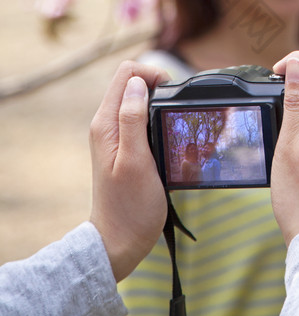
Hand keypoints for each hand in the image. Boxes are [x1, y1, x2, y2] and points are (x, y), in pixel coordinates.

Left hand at [89, 60, 169, 281]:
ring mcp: (115, 135)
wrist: (119, 242)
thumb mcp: (136, 161)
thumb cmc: (130, 207)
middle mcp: (106, 124)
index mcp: (106, 123)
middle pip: (133, 82)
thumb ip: (133, 119)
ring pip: (138, 99)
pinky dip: (157, 119)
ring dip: (159, 104)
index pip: (127, 73)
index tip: (172, 94)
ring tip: (175, 124)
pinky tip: (169, 137)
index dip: (152, 74)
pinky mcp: (125, 146)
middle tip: (176, 111)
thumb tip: (138, 83)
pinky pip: (140, 118)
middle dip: (158, 86)